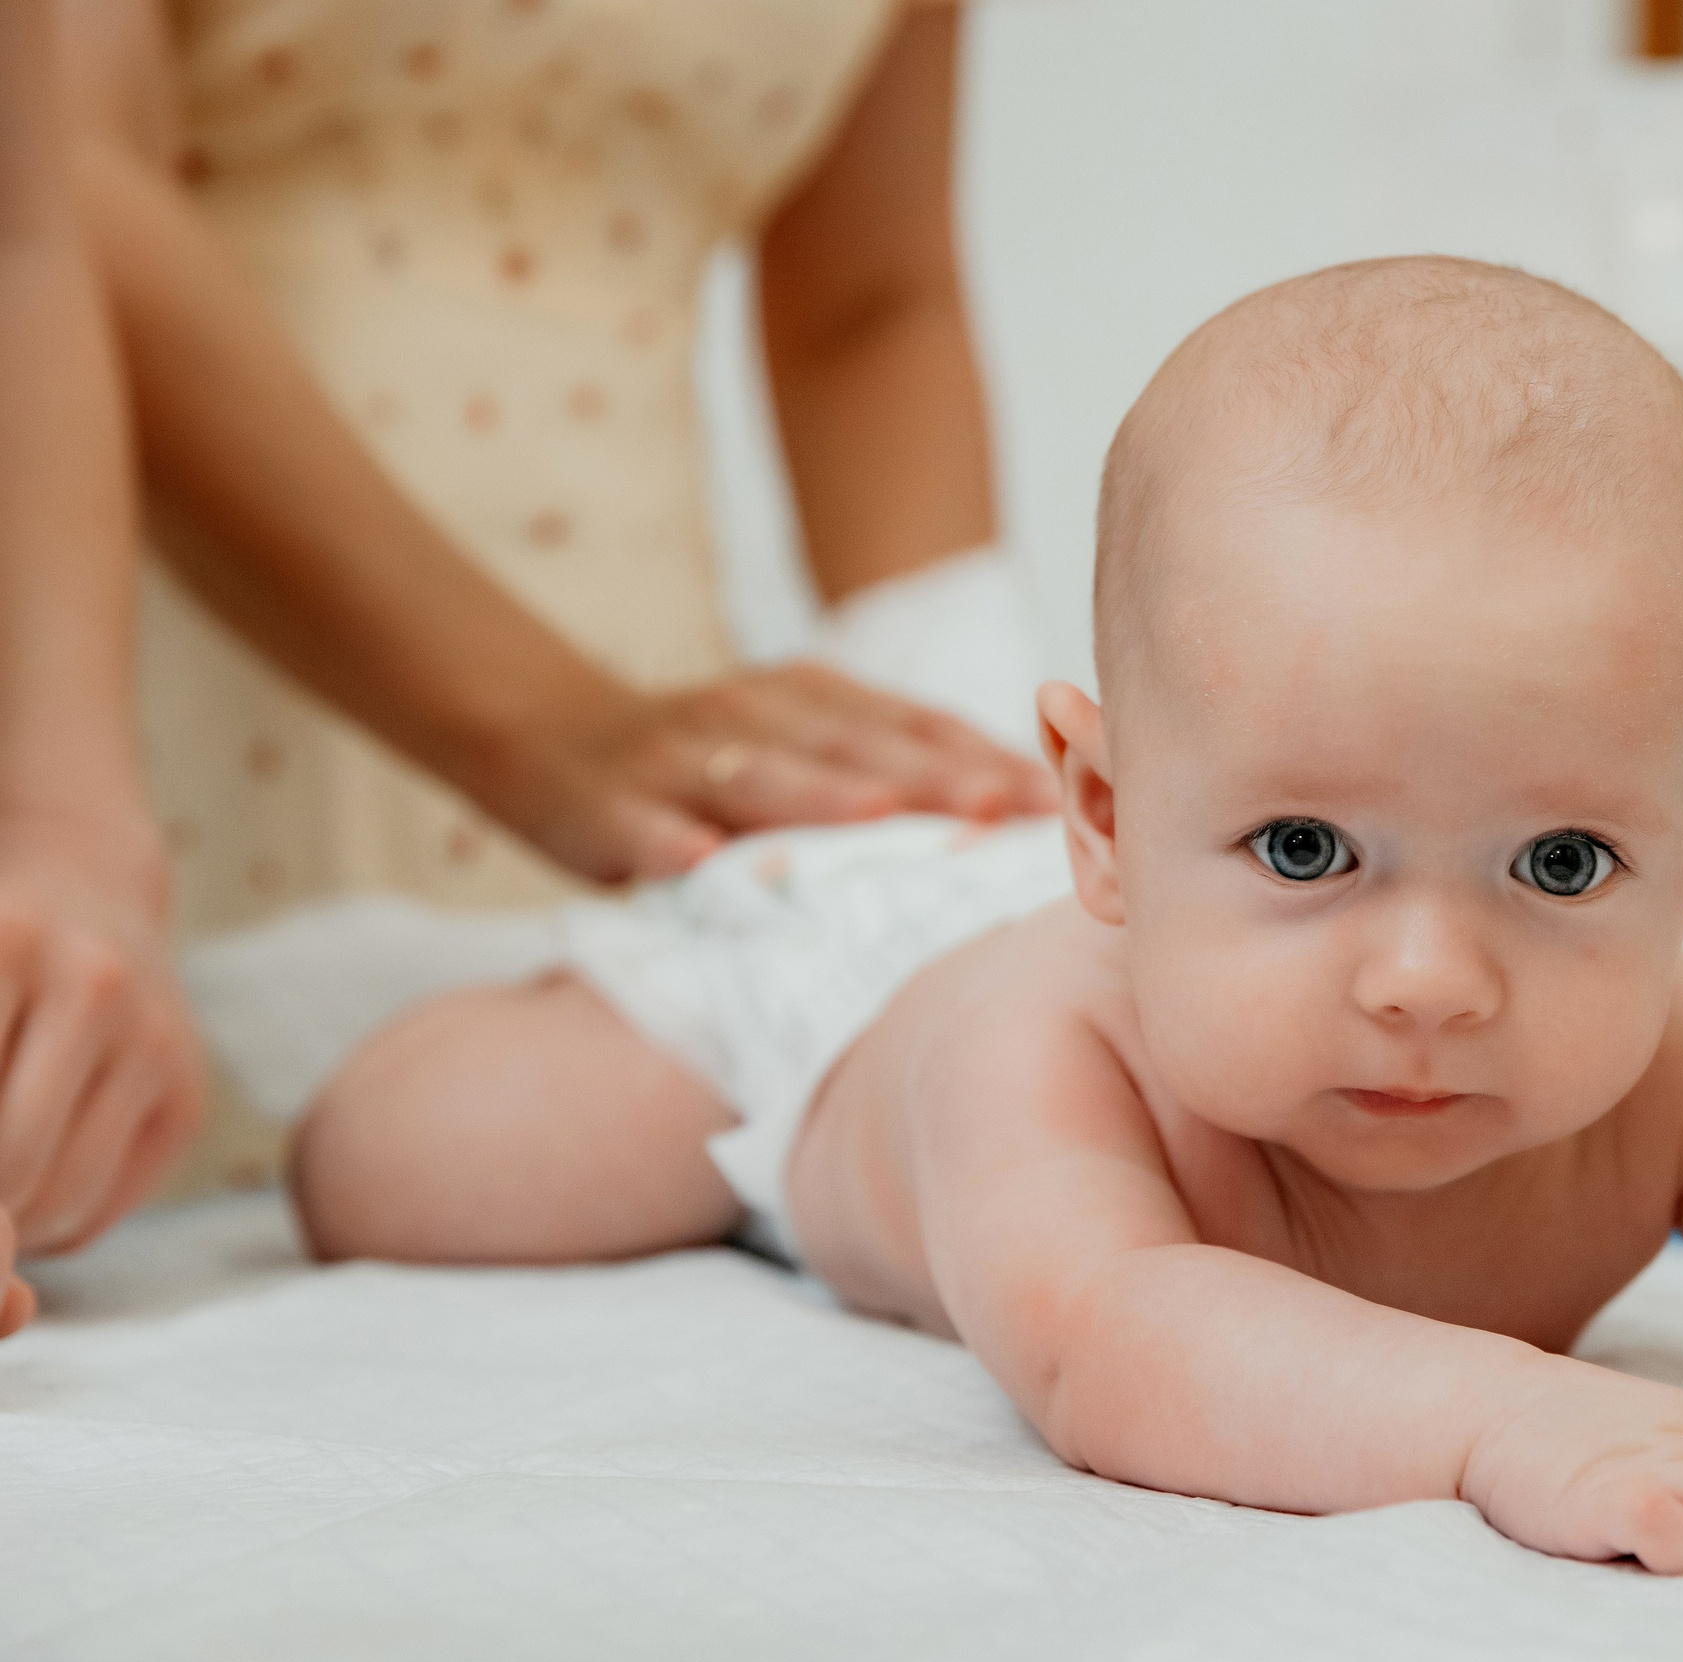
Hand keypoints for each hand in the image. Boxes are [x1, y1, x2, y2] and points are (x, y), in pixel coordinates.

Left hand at [0, 815, 206, 1332]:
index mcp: (7, 945)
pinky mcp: (187, 1093)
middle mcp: (93, 986)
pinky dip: (45, 1225)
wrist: (87, 891)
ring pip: (53, 1200)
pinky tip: (29, 1179)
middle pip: (7, 1162)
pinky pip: (97, 1211)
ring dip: (4, 1223)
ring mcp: (156, 1040)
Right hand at [474, 662, 1058, 884]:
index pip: (916, 727)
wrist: (553, 740)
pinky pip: (642, 825)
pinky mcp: (609, 802)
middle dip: (930, 775)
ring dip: (820, 796)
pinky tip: (699, 861)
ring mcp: (681, 755)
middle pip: (856, 748)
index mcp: (817, 701)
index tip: (1051, 795)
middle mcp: (758, 715)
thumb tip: (1017, 811)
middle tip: (998, 804)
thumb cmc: (713, 764)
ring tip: (879, 816)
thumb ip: (892, 769)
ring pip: (759, 776)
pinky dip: (669, 840)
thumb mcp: (805, 747)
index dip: (982, 757)